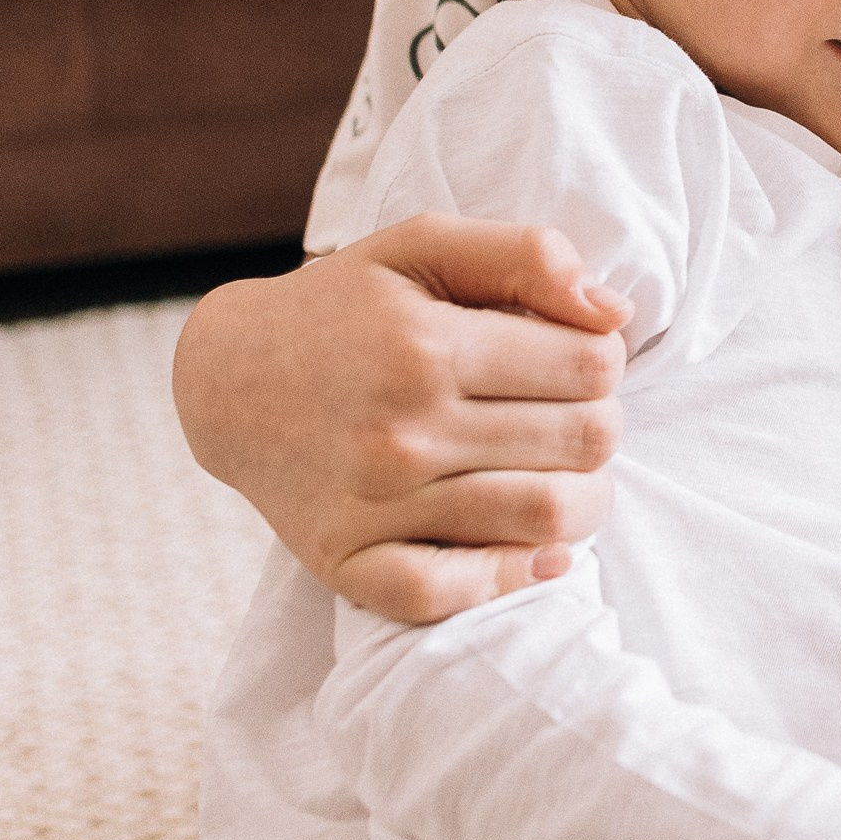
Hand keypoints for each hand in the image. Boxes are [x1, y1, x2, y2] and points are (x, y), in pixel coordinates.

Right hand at [172, 219, 629, 619]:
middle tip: (564, 414)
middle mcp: (402, 431)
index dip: (602, 358)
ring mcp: (375, 505)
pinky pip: (453, 593)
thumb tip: (614, 313)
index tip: (573, 358)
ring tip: (556, 472)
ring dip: (583, 499)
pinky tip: (532, 549)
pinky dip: (512, 576)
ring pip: (546, 518)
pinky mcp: (348, 562)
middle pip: (585, 442)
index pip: (590, 366)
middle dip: (597, 423)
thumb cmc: (343, 306)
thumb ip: (527, 256)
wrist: (226, 380)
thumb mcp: (421, 246)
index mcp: (426, 346)